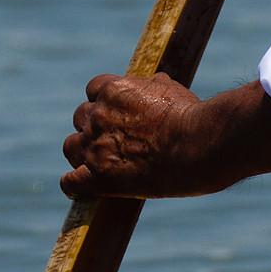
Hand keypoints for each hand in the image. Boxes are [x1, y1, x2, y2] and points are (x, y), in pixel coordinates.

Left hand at [61, 73, 229, 200]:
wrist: (199, 145)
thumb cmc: (192, 117)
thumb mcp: (173, 90)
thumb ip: (154, 86)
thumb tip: (154, 82)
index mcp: (114, 90)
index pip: (94, 89)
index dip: (104, 101)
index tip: (116, 111)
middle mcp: (98, 116)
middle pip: (80, 117)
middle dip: (93, 126)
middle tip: (112, 139)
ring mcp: (95, 148)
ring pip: (71, 147)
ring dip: (82, 153)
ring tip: (97, 163)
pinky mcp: (98, 178)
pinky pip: (71, 183)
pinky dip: (74, 185)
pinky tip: (81, 189)